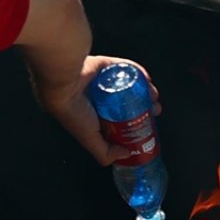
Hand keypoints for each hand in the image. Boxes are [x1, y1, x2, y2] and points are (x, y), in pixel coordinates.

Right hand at [36, 55, 159, 165]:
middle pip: (128, 102)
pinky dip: (138, 74)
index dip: (135, 123)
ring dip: (144, 91)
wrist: (65, 85)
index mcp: (94, 115)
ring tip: (152, 95)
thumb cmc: (72, 112)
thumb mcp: (89, 140)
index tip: (148, 124)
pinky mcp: (106, 65)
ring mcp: (104, 81)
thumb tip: (126, 154)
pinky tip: (146, 80)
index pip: (119, 120)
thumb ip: (105, 153)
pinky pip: (126, 68)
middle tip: (154, 109)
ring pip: (129, 85)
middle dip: (144, 107)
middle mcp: (99, 98)